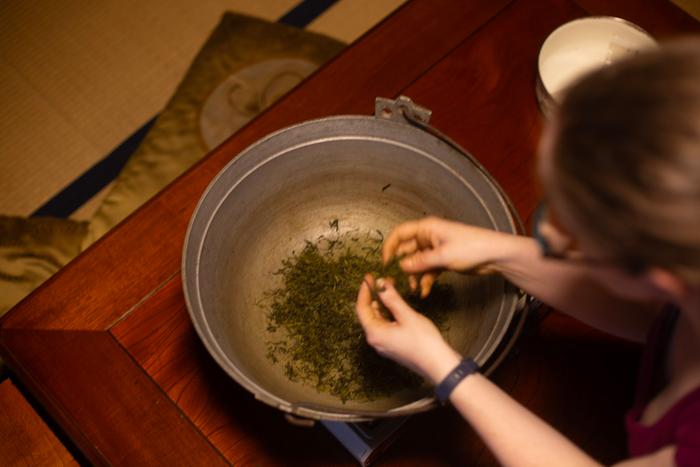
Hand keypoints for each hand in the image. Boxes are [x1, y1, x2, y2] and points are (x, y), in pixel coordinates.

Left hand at [355, 275, 460, 384]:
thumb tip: (381, 284)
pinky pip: (385, 326)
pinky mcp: (393, 346)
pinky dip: (389, 313)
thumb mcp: (407, 316)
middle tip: (383, 280)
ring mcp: (384, 344)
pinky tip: (397, 305)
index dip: (364, 291)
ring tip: (391, 290)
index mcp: (375, 333)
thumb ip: (392, 299)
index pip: (362, 308)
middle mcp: (376, 340)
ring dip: (383, 304)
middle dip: (374, 296)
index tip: (368, 277)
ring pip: (378, 319)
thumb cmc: (424, 342)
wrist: (438, 364)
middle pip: (369, 314)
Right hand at [383, 217, 513, 295]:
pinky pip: (428, 270)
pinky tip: (425, 291)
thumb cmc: (472, 247)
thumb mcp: (443, 255)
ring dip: (414, 276)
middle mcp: (429, 237)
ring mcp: (436, 250)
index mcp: (427, 229)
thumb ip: (421, 262)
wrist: (495, 255)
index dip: (390, 247)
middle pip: (407, 251)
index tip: (385, 263)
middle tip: (397, 281)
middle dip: (403, 266)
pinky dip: (425, 280)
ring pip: (417, 263)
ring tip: (414, 289)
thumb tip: (402, 266)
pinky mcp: (443, 261)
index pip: (400, 234)